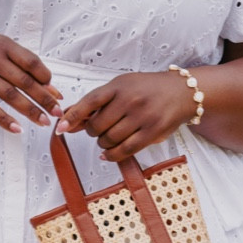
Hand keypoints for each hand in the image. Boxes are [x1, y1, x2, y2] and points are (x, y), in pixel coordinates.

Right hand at [0, 33, 60, 133]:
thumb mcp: (0, 49)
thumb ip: (23, 65)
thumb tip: (50, 87)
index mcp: (4, 46)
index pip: (32, 63)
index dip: (47, 79)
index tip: (55, 92)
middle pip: (25, 82)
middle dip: (45, 99)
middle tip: (58, 111)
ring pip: (11, 97)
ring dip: (30, 111)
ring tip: (44, 121)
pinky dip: (5, 120)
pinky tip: (17, 128)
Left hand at [58, 70, 198, 161]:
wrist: (181, 91)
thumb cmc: (148, 89)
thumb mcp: (121, 87)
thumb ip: (96, 103)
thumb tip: (70, 119)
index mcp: (119, 86)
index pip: (90, 102)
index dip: (73, 116)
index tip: (61, 128)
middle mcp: (130, 100)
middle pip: (97, 126)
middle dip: (93, 132)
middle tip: (99, 129)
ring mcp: (142, 116)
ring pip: (109, 139)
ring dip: (103, 143)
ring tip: (108, 138)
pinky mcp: (152, 132)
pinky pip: (125, 150)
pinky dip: (112, 155)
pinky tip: (108, 154)